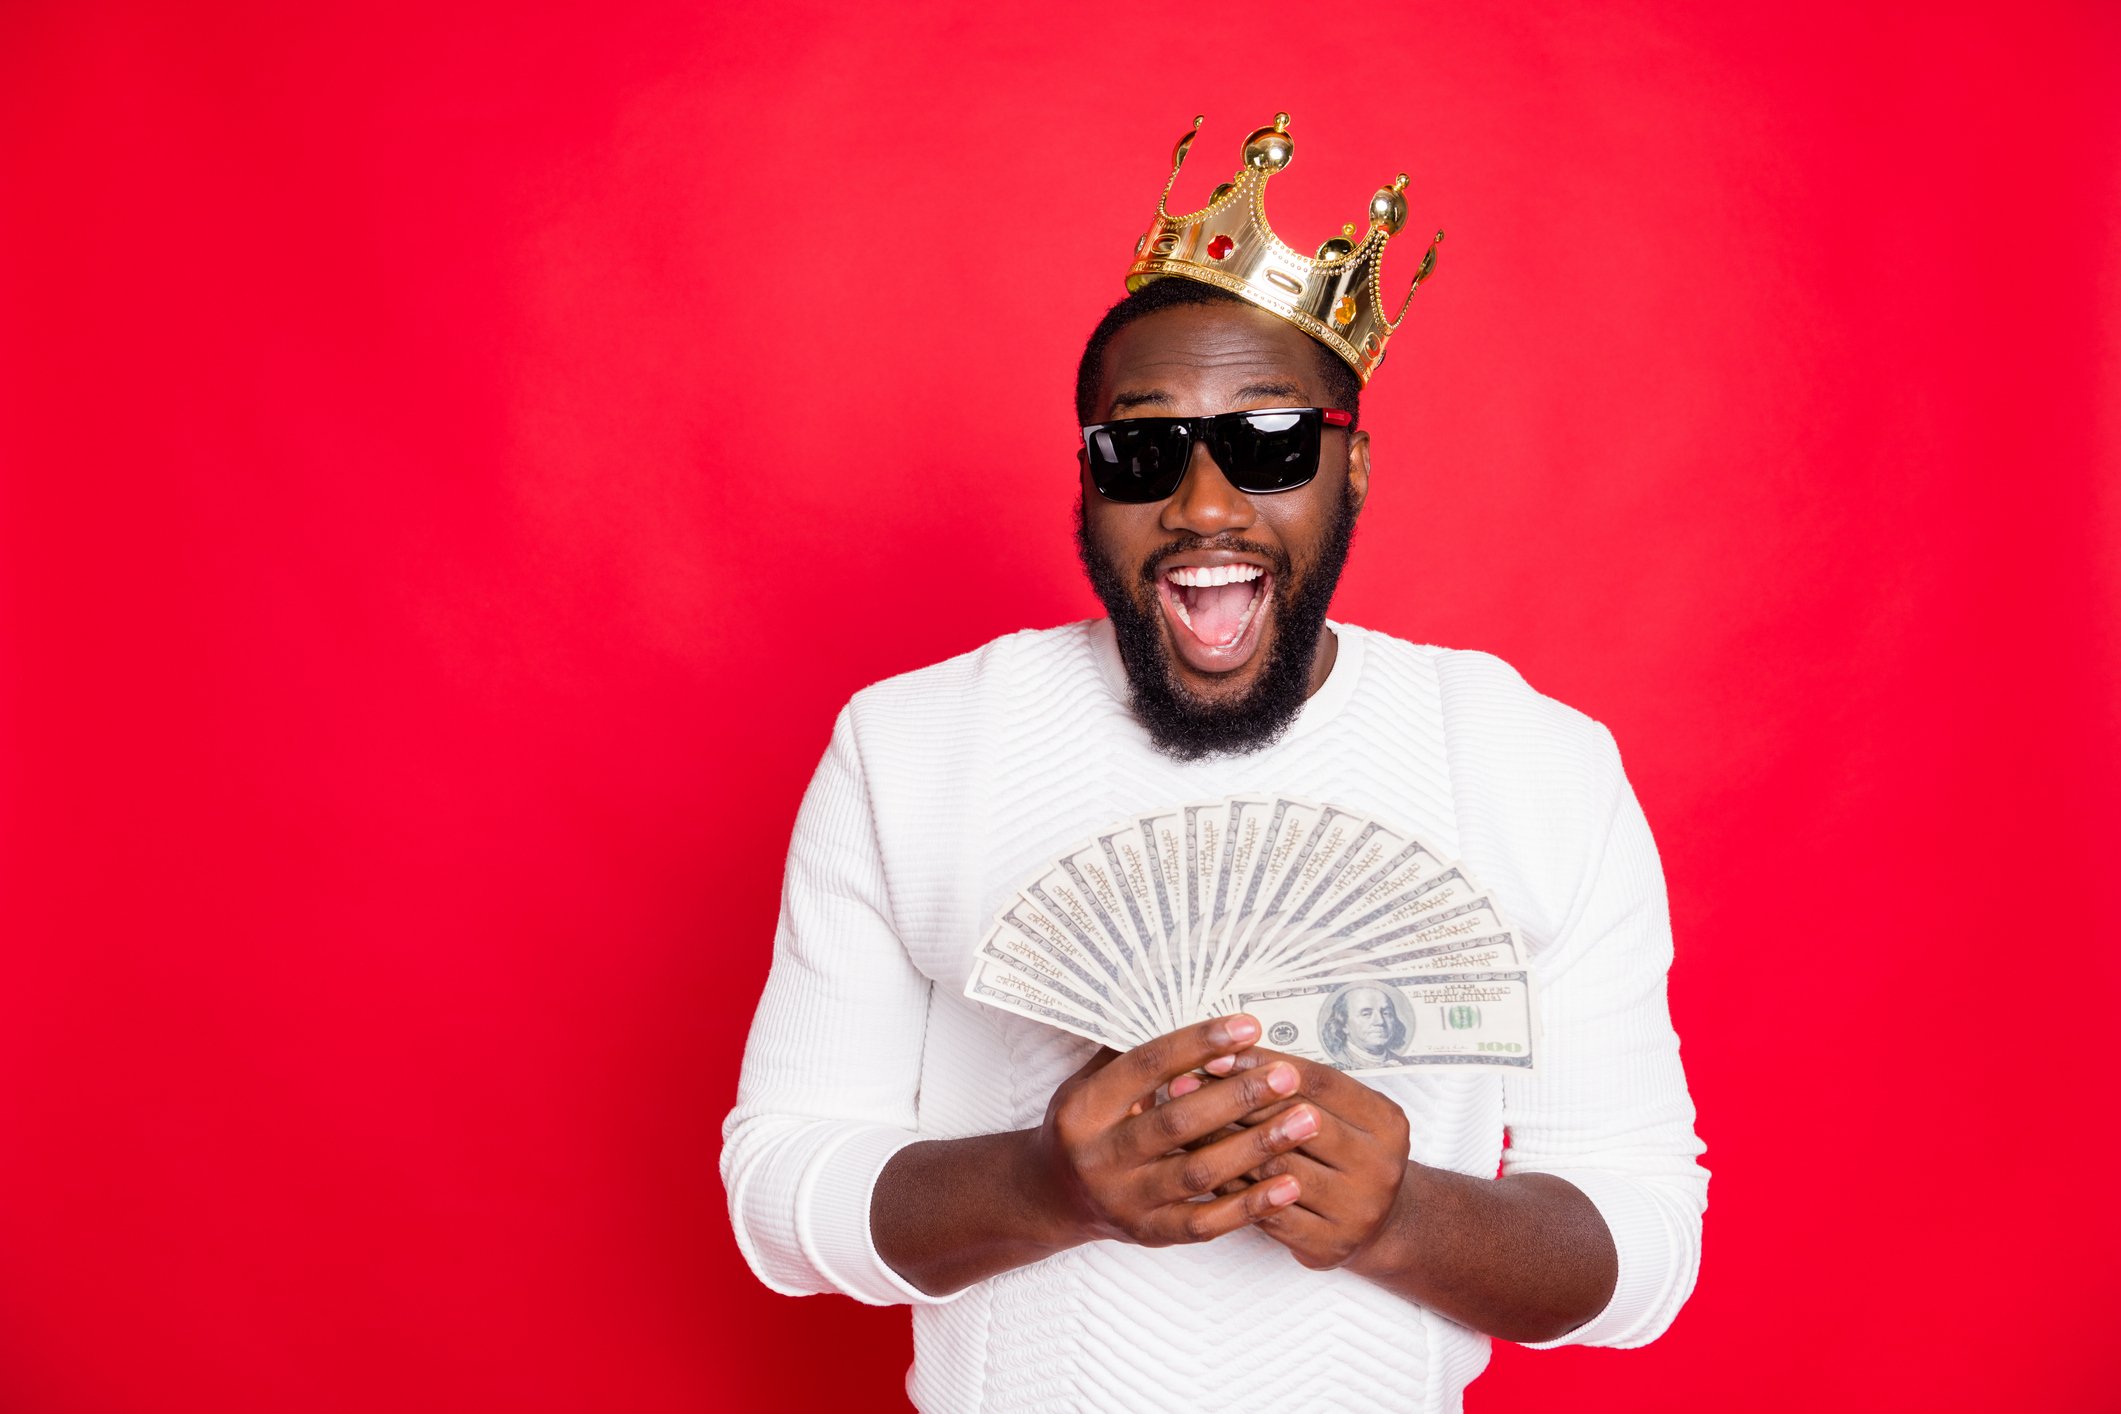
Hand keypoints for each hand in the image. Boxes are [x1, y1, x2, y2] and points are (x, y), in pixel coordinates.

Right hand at [1026, 1016, 1318, 1248]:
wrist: (1054, 1197)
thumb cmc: (1085, 1126)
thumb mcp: (1088, 1082)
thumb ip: (1131, 1050)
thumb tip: (1183, 998)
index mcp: (1084, 1109)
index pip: (1146, 1067)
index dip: (1198, 1044)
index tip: (1248, 1026)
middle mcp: (1100, 1157)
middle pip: (1176, 1123)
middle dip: (1238, 1097)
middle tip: (1289, 1076)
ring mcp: (1125, 1201)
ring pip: (1198, 1173)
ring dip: (1256, 1147)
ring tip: (1305, 1122)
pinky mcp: (1150, 1234)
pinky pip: (1206, 1223)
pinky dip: (1250, 1206)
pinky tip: (1290, 1184)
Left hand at [1169, 1048, 1410, 1270]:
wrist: (1378, 1222)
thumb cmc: (1347, 1154)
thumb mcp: (1343, 1112)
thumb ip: (1300, 1086)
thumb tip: (1228, 1055)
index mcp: (1386, 1122)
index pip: (1317, 1082)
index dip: (1261, 1066)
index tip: (1213, 1055)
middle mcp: (1380, 1166)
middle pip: (1294, 1125)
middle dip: (1234, 1102)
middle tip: (1183, 1087)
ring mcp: (1357, 1210)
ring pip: (1276, 1170)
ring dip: (1223, 1145)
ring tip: (1184, 1126)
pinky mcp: (1329, 1246)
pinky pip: (1268, 1214)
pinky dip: (1232, 1190)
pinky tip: (1202, 1170)